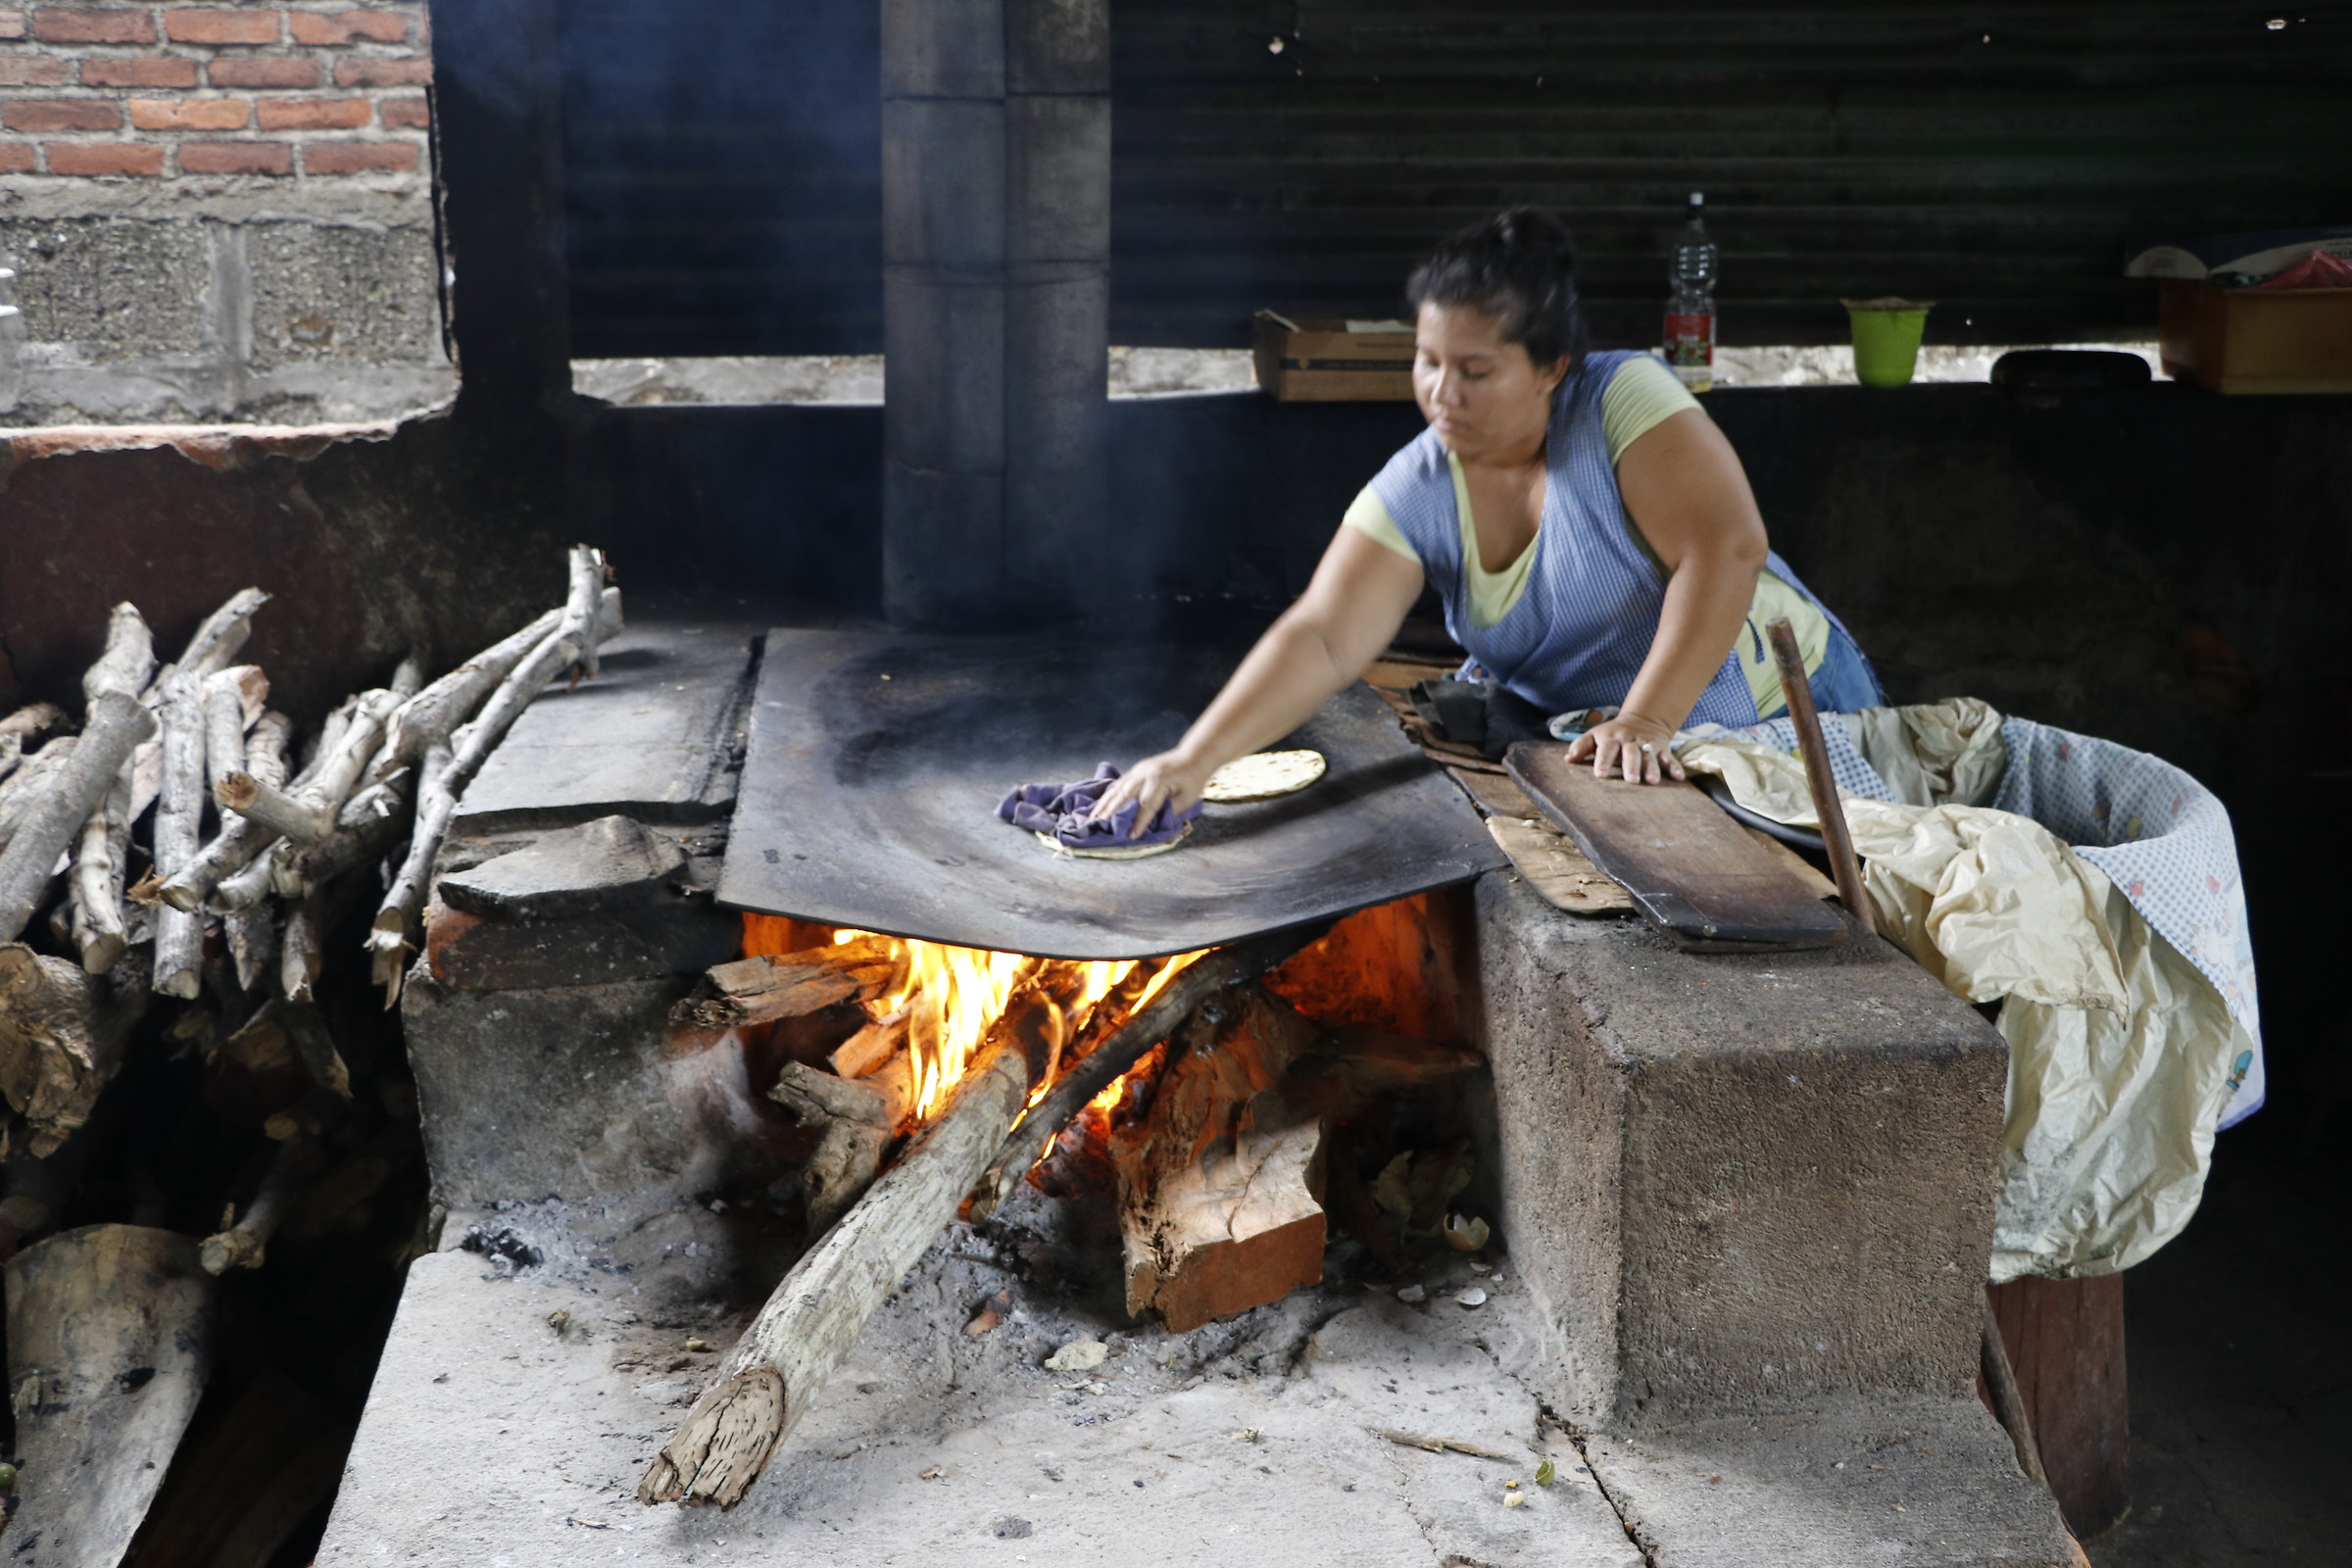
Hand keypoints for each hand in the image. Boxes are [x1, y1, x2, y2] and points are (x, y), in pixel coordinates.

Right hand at [1091, 750, 1215, 837]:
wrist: (1193, 755)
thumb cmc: (1193, 779)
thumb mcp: (1187, 798)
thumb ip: (1169, 810)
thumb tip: (1152, 824)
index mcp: (1159, 781)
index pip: (1146, 805)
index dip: (1138, 821)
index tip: (1131, 836)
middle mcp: (1144, 774)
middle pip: (1125, 796)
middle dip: (1112, 812)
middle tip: (1100, 826)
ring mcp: (1138, 770)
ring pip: (1118, 789)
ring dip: (1104, 804)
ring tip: (1093, 817)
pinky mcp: (1136, 770)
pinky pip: (1119, 784)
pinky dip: (1108, 795)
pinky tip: (1100, 805)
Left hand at [1563, 711, 1683, 784]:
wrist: (1643, 719)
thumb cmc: (1612, 734)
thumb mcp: (1595, 735)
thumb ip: (1581, 746)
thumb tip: (1567, 759)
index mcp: (1612, 738)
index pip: (1606, 749)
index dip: (1603, 761)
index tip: (1600, 775)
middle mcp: (1630, 741)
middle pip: (1631, 753)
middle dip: (1631, 766)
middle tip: (1631, 781)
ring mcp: (1648, 745)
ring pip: (1650, 756)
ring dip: (1652, 768)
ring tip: (1653, 781)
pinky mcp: (1662, 749)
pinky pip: (1670, 758)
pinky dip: (1675, 767)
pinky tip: (1679, 778)